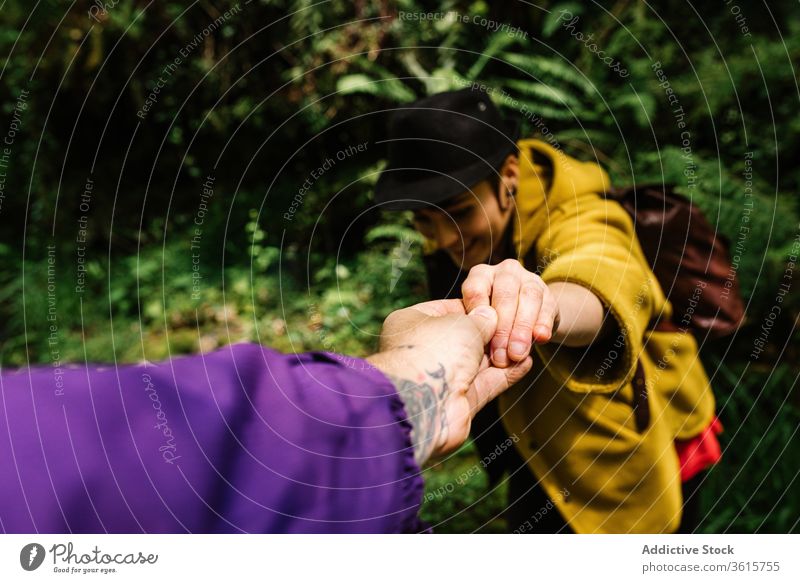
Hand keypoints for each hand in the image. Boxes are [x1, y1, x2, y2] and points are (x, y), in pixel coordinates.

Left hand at [367, 299, 531, 465]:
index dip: (475, 307)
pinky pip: (485, 383)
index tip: (498, 306)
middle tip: (517, 326)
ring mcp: (440, 376)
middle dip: (492, 334)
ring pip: (477, 362)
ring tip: (526, 344)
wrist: (424, 402)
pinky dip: (505, 374)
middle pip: (464, 337)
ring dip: (502, 354)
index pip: (448, 309)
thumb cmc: (433, 350)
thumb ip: (481, 319)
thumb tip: (490, 316)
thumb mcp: (463, 323)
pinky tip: (524, 363)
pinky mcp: (457, 400)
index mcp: (412, 322)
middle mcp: (424, 348)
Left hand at [461, 259, 559, 366]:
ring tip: (518, 353)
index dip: (478, 312)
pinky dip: (543, 324)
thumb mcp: (473, 323)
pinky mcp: (549, 297)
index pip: (476, 288)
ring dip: (523, 328)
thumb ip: (475, 324)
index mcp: (480, 276)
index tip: (480, 337)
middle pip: (505, 293)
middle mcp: (504, 273)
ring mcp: (529, 281)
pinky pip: (548, 308)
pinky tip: (541, 339)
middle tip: (500, 355)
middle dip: (503, 326)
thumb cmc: (485, 328)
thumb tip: (481, 331)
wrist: (521, 327)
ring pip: (529, 297)